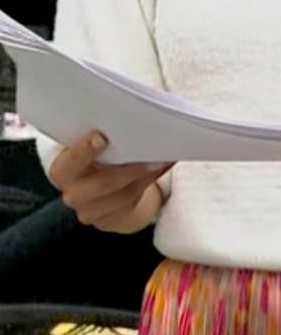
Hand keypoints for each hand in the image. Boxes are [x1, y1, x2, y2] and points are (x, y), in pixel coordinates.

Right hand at [48, 130, 173, 233]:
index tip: (102, 136)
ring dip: (147, 174)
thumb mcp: (89, 146)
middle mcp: (72, 193)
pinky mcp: (108, 221)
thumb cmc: (94, 156)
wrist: (96, 188)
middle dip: (128, 168)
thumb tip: (127, 114)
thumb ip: (98, 134)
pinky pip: (134, 202)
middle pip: (103, 183)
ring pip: (124, 194)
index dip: (84, 151)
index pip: (70, 162)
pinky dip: (151, 182)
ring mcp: (90, 211)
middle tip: (148, 149)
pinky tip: (162, 166)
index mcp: (63, 170)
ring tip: (163, 157)